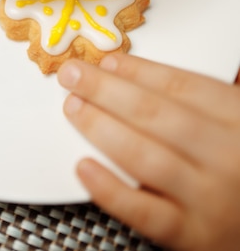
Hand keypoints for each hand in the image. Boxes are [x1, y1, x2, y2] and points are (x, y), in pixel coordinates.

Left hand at [57, 53, 239, 250]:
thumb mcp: (234, 127)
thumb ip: (199, 105)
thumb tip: (125, 74)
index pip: (183, 87)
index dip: (138, 71)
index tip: (105, 61)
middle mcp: (229, 157)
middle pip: (156, 114)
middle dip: (106, 90)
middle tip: (72, 75)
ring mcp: (210, 198)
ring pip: (145, 156)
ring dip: (101, 127)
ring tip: (73, 107)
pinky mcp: (192, 234)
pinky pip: (143, 211)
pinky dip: (110, 188)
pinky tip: (83, 167)